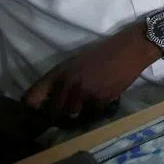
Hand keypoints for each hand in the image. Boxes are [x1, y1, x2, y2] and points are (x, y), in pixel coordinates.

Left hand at [22, 26, 157, 121]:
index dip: (33, 106)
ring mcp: (85, 91)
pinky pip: (92, 113)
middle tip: (67, 111)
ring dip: (79, 112)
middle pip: (54, 111)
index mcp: (60, 71)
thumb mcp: (76, 61)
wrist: (130, 49)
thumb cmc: (104, 53)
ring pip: (73, 113)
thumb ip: (62, 78)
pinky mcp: (101, 98)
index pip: (33, 96)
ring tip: (86, 105)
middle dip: (60, 113)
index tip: (38, 111)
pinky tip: (101, 100)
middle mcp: (69, 82)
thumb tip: (50, 98)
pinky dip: (96, 110)